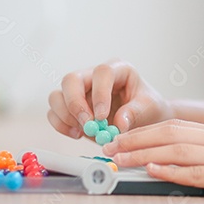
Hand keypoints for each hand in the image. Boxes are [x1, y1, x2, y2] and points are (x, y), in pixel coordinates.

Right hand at [48, 60, 173, 137]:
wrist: (144, 116)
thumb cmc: (147, 106)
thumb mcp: (149, 107)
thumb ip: (135, 113)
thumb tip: (119, 123)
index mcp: (118, 69)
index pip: (102, 73)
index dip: (100, 93)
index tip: (102, 116)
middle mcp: (94, 76)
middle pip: (72, 79)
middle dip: (75, 104)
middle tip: (87, 124)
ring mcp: (80, 90)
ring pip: (57, 95)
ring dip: (66, 116)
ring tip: (84, 131)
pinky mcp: (70, 106)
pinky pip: (54, 113)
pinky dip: (61, 125)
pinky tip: (77, 134)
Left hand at [103, 118, 203, 199]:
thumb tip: (179, 161)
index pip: (171, 126)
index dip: (142, 132)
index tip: (118, 139)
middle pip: (167, 134)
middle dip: (134, 140)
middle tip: (107, 147)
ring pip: (176, 150)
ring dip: (144, 153)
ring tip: (119, 158)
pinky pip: (196, 171)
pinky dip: (172, 169)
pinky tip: (154, 169)